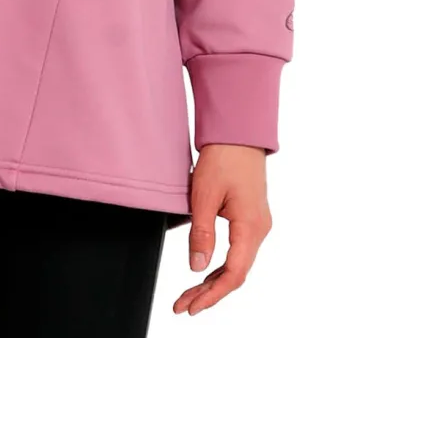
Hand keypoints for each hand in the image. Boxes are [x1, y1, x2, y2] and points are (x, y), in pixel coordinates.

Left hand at [173, 143, 271, 316]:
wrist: (238, 135)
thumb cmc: (223, 159)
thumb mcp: (205, 196)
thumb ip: (202, 234)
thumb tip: (196, 268)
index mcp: (251, 227)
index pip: (234, 273)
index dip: (212, 294)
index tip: (191, 306)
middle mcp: (259, 230)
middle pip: (235, 273)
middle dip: (209, 292)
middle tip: (183, 306)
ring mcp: (257, 225)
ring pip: (237, 264)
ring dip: (213, 281)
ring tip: (189, 295)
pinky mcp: (251, 219)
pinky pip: (238, 251)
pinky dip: (221, 266)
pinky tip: (205, 274)